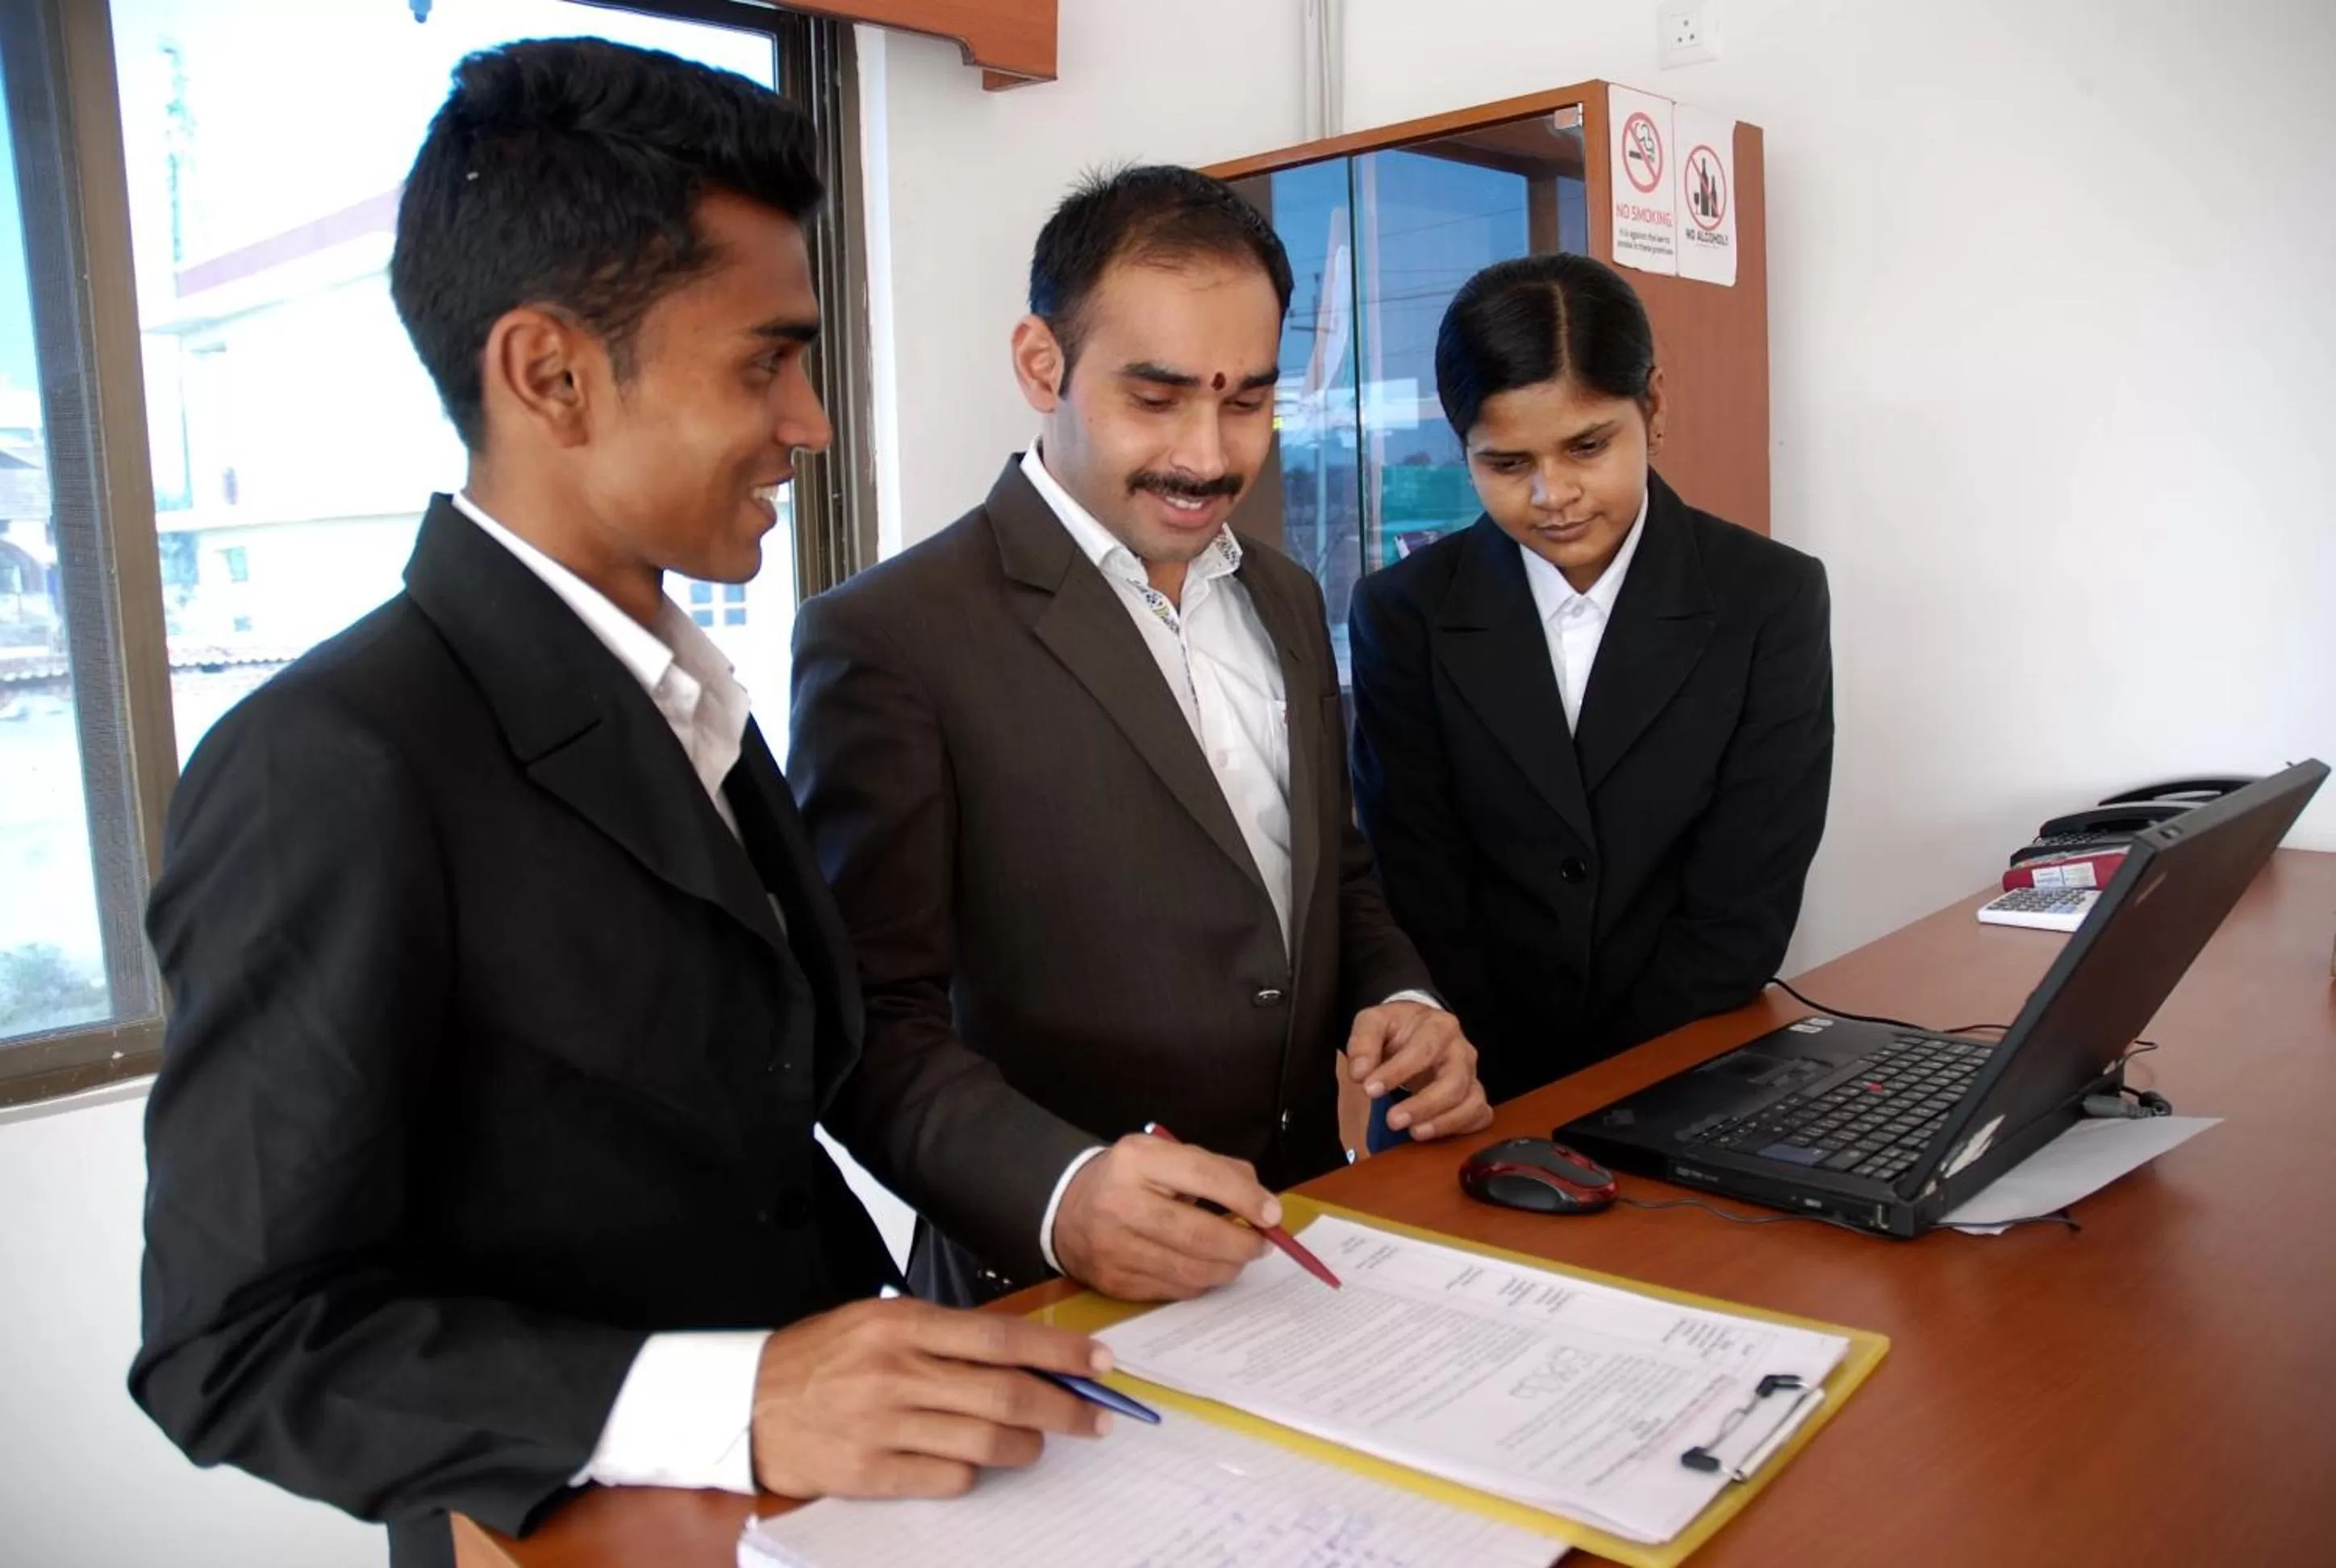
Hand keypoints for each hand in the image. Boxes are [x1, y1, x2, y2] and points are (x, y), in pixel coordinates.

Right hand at [751, 1296, 1110, 1498]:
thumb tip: (1023, 1357)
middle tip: (1097, 1421)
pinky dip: (973, 1475)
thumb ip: (945, 1337)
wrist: (744, 1402)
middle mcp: (898, 1372)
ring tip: (1037, 1444)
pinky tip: (973, 1465)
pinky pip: (948, 1479)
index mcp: (904, 1325)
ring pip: (986, 1443)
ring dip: (1027, 1447)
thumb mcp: (879, 1322)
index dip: (1060, 1354)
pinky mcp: (871, 1473)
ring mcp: (884, 1426)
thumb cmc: (820, 1358)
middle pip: (1006, 1396)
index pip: (1003, 1339)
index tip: (1101, 1363)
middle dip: (1065, 1410)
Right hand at [1053, 1132, 1275, 1300]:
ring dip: (1226, 1267)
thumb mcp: (1163, 1155)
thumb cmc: (1129, 1179)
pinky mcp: (1115, 1282)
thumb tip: (1262, 1203)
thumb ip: (1214, 1169)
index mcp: (1136, 1160)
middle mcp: (1120, 1203)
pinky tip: (1205, 1269)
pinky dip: (1200, 1283)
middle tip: (1261, 1245)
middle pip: (1198, 1234)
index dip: (1244, 1198)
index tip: (1272, 1214)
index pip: (1202, 1176)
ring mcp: (1114, 1248)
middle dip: (1241, 1244)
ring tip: (1237, 1257)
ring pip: (1190, 1270)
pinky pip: (1174, 1290)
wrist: (1066, 1208)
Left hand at [1346, 1001, 1493, 1141]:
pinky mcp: (1474, 1095)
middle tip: (1392, 1120)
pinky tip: (1433, 1134)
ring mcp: (1472, 1075)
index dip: (1397, 1072)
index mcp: (1439, 1026)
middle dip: (1424, 1105)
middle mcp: (1462, 1051)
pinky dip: (1462, 1128)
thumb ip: (1363, 1043)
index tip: (1369, 1090)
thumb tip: (1360, 1073)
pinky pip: (1479, 1115)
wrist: (1416, 1029)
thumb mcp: (1373, 1023)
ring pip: (1471, 1102)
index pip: (1423, 1050)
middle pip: (1454, 1082)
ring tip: (1414, 1133)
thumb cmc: (1396, 1028)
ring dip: (1443, 1122)